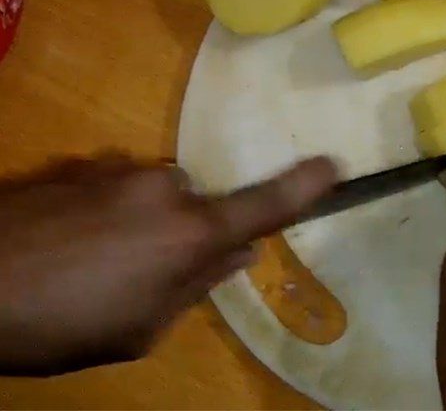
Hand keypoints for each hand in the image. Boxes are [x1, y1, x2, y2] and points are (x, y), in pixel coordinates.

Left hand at [0, 153, 336, 375]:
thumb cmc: (62, 324)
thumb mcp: (138, 330)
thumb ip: (196, 286)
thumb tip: (240, 253)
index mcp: (190, 234)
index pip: (263, 206)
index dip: (303, 185)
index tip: (334, 164)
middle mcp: (165, 188)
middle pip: (198, 206)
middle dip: (184, 234)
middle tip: (140, 278)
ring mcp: (121, 171)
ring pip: (154, 197)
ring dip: (140, 227)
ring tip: (91, 269)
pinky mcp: (83, 166)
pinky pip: (117, 189)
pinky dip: (106, 215)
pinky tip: (67, 247)